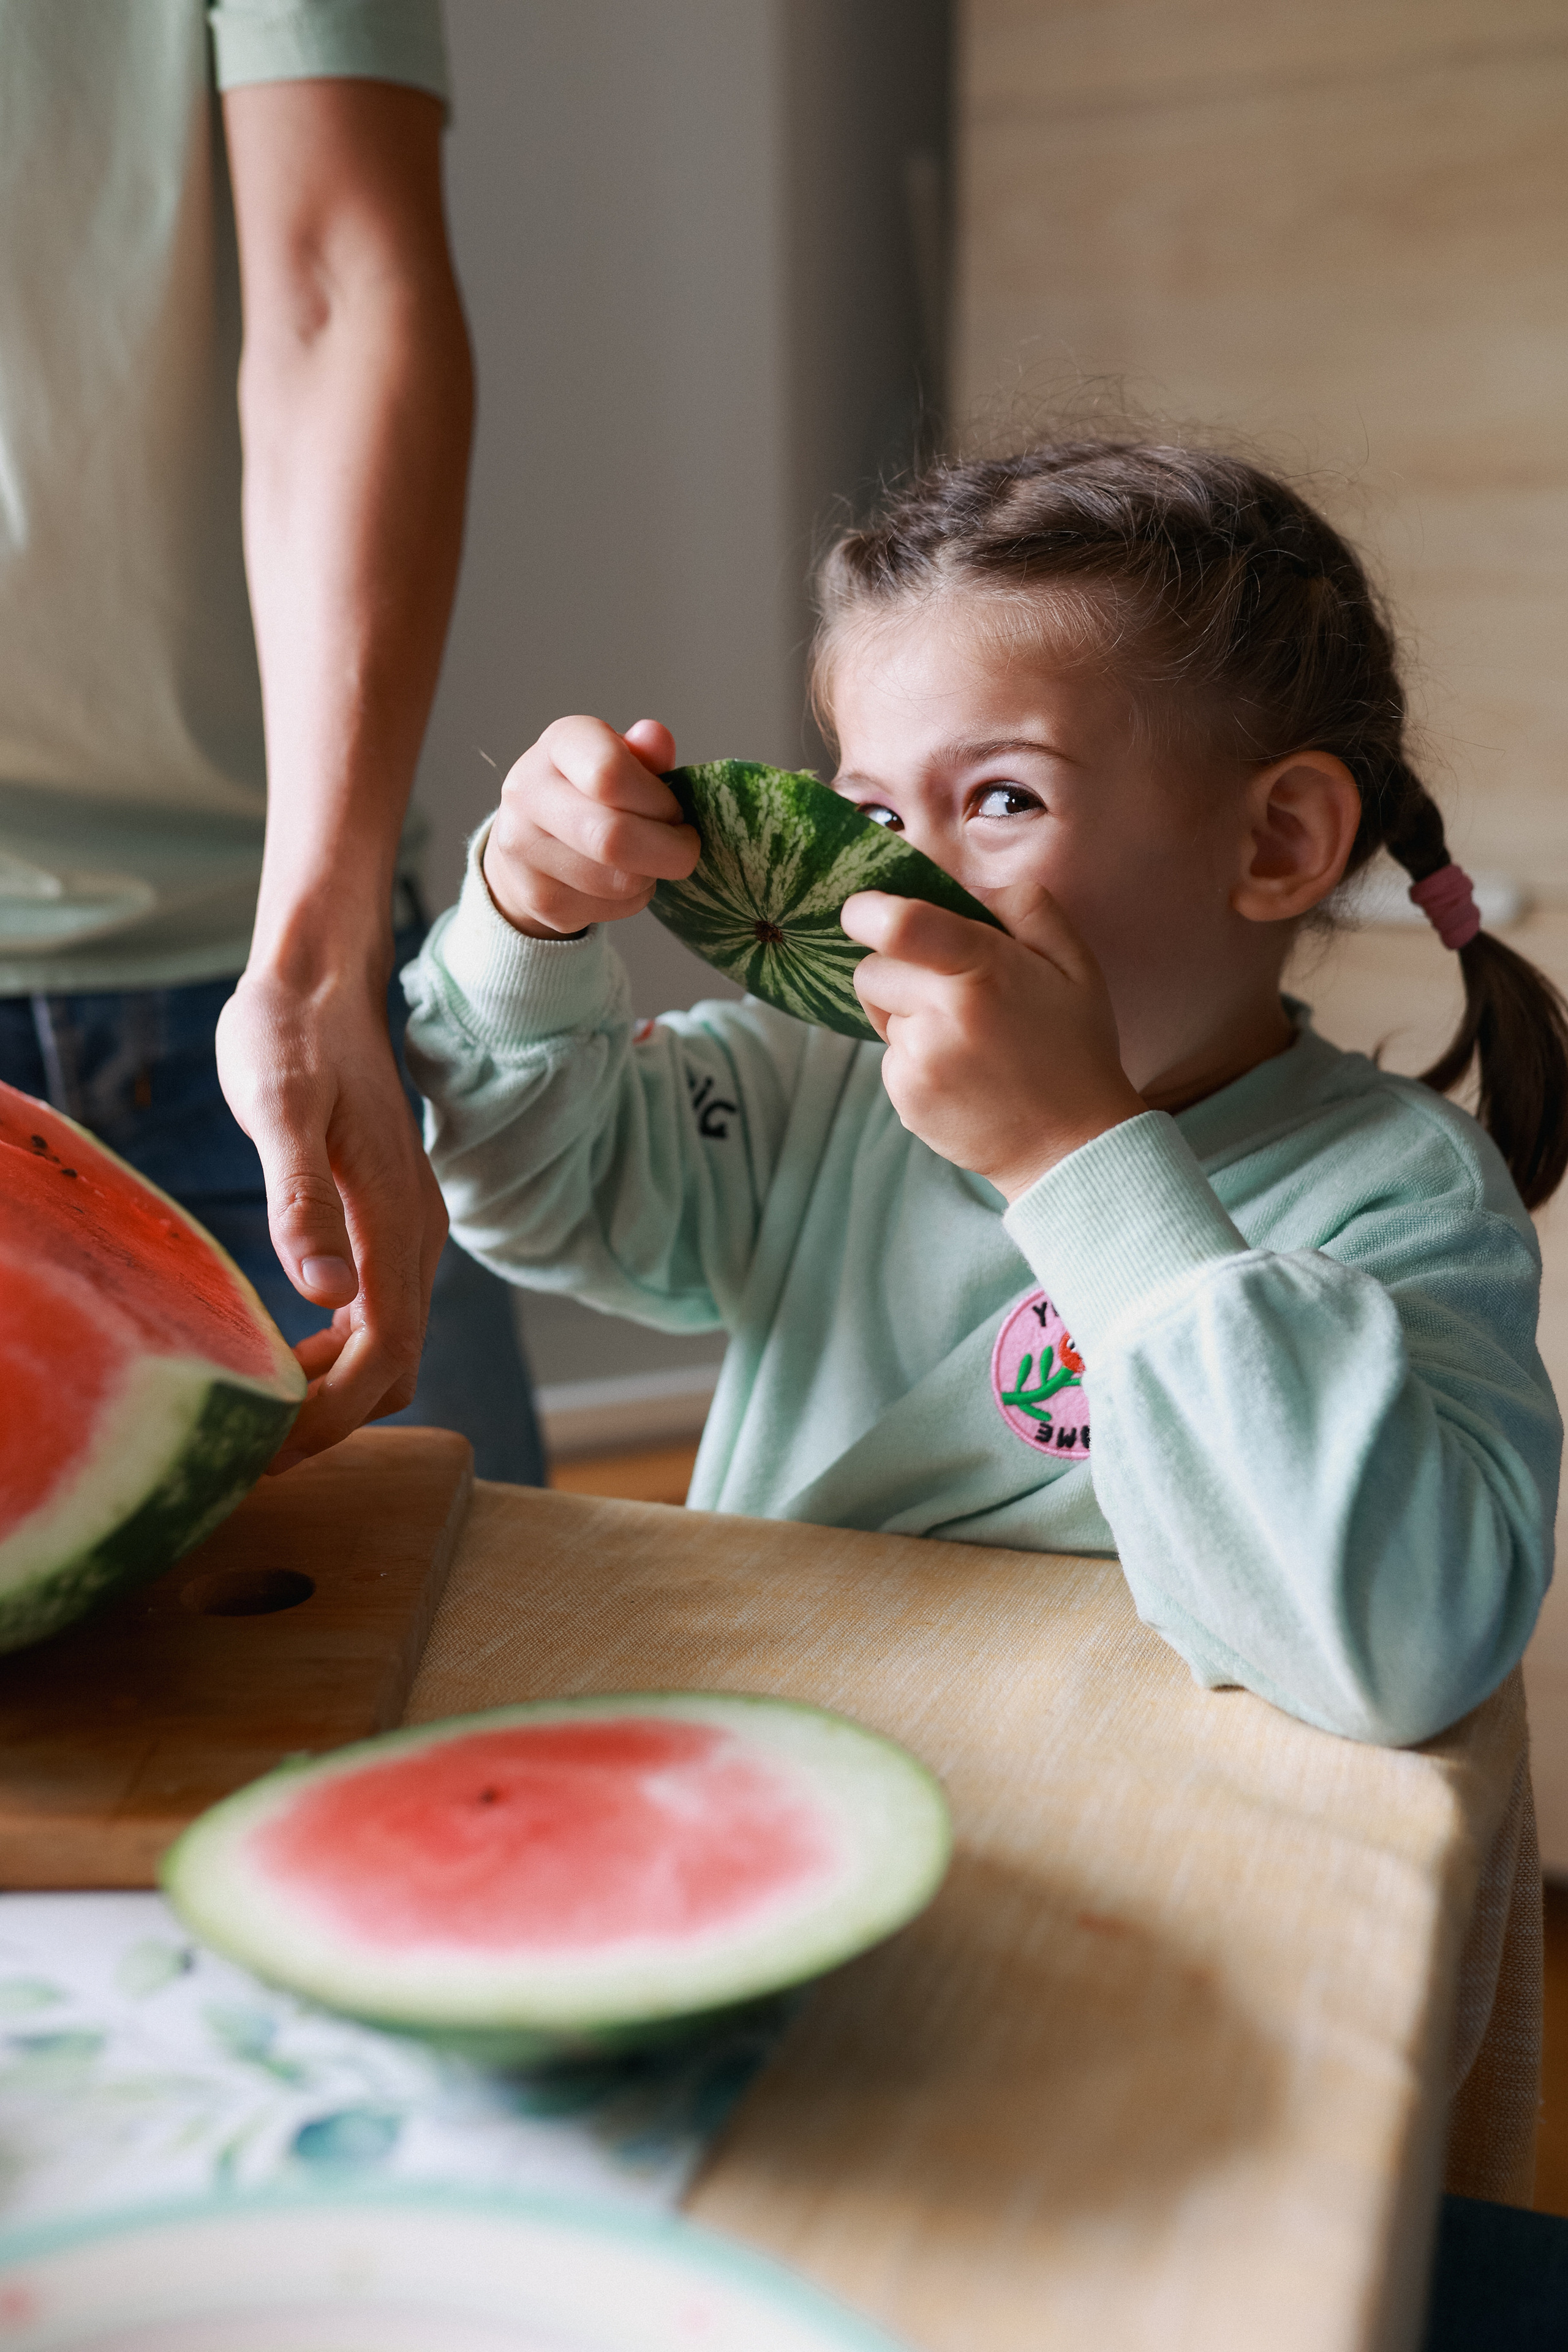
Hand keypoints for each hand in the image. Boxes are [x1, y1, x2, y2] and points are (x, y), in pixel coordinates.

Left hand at [215, 968, 447, 1467]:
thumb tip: (326, 1297)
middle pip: (396, 1366)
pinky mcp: (389, 1220)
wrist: (322, 978)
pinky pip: (380, 1312)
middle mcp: (417, 1235)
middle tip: (256, 1446)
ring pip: (391, 1345)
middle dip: (336, 1419)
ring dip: (336, 1390)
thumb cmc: (291, 1036)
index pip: (386, 1354)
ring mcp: (408, 1229)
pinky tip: (286, 1350)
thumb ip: (303, 1202)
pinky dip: (340, 1352)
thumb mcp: (279, 1110)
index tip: (272, 1448)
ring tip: (261, 1411)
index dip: (336, 1416)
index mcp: (395, 1221)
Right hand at [481, 717, 697, 937]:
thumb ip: (644, 753)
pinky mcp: (537, 898)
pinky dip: (633, 900)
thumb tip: (656, 738)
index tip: (674, 810)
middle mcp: (529, 793)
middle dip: (670, 850)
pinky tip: (621, 879)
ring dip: (651, 876)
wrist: (530, 839)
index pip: (609, 774)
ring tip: (647, 859)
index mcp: (558, 744)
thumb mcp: (620, 759)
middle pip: (613, 838)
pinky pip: (610, 909)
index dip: (657, 801)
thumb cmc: (591, 791)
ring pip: (618, 882)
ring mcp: (525, 850)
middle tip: (684, 845)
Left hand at [841, 881, 1145, 1198]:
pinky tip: (961, 1074)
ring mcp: (920, 1062)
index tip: (865, 912)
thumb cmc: (1074, 1047)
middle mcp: (942, 1016)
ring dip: (908, 1016)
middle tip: (951, 992)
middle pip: (872, 969)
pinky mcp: (905, 1099)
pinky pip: (889, 1058)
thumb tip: (972, 884)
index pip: (898, 925)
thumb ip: (1028, 909)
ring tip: (966, 1040)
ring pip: (880, 1014)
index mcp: (982, 971)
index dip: (868, 911)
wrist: (1071, 1147)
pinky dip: (915, 1059)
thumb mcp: (1075, 965)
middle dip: (898, 969)